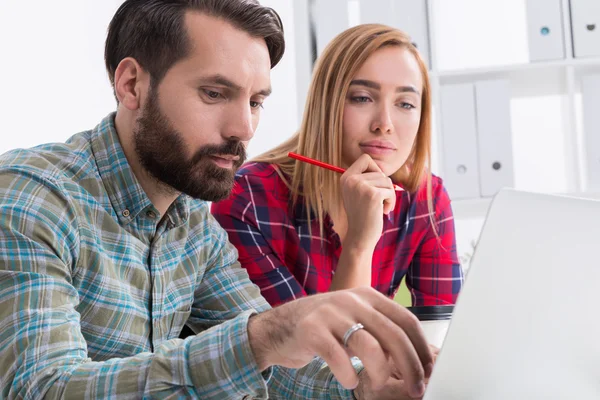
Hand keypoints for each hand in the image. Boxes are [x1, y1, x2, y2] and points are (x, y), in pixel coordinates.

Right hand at [248, 287, 432, 398]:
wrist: (280, 327)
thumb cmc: (324, 328)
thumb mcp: (356, 321)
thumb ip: (382, 333)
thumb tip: (419, 359)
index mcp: (367, 296)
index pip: (406, 320)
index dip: (421, 348)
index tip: (428, 370)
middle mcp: (351, 301)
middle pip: (393, 334)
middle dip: (410, 366)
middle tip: (416, 388)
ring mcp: (331, 314)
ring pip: (370, 347)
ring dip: (380, 373)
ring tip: (376, 383)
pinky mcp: (312, 331)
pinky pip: (339, 359)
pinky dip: (348, 376)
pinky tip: (347, 379)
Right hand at [340, 154, 396, 250]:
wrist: (359, 237)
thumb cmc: (362, 216)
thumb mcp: (358, 194)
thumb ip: (365, 180)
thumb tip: (383, 170)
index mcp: (346, 178)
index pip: (365, 158)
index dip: (375, 168)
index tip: (376, 184)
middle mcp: (351, 180)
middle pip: (379, 171)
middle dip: (384, 186)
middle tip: (380, 200)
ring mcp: (361, 186)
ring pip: (387, 181)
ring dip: (389, 195)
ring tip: (381, 208)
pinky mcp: (372, 195)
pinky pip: (390, 191)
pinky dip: (391, 202)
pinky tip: (384, 211)